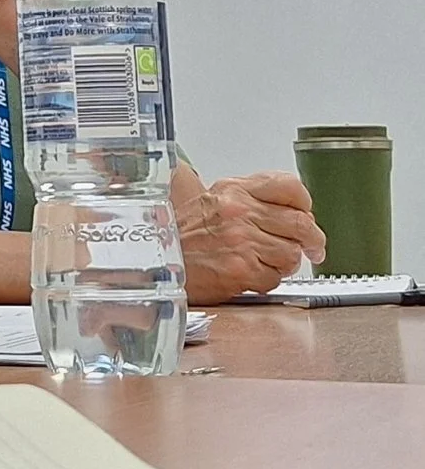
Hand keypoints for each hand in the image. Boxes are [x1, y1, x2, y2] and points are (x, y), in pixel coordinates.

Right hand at [179, 170, 325, 300]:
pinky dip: (267, 280)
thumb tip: (296, 214)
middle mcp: (238, 211)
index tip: (306, 215)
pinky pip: (275, 278)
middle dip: (312, 241)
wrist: (155, 261)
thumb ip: (251, 200)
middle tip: (313, 250)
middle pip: (301, 223)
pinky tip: (249, 275)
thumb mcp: (212, 201)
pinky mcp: (241, 269)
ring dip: (285, 263)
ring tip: (266, 262)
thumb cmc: (183, 235)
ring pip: (292, 254)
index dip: (304, 204)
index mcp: (233, 190)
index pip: (289, 187)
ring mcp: (241, 241)